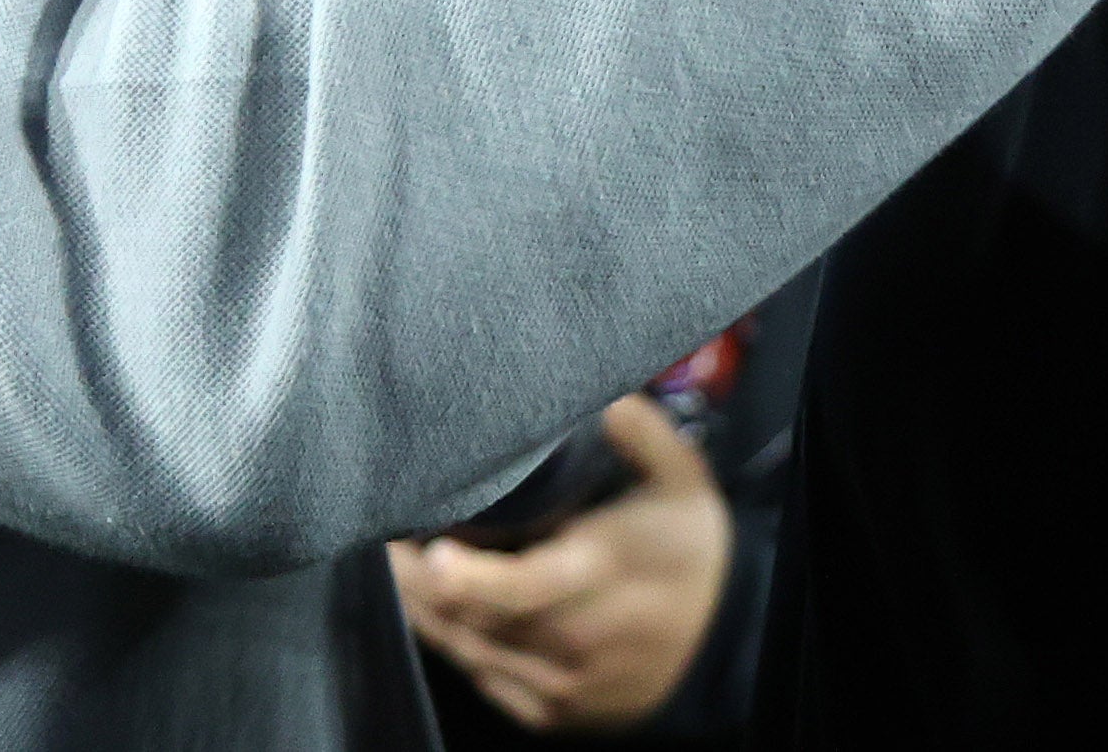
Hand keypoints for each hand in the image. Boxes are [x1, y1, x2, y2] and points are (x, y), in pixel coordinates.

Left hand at [392, 397, 731, 733]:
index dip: (472, 577)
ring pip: (470, 652)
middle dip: (421, 582)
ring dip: (425, 612)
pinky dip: (452, 645)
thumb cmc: (687, 552)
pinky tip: (435, 610)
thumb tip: (607, 396)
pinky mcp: (551, 712)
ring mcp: (562, 682)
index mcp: (603, 575)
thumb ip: (644, 435)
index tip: (429, 551)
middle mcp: (577, 637)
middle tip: (387, 537)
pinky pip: (483, 680)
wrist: (719, 643)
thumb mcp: (684, 484)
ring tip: (397, 567)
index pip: (527, 587)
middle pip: (477, 619)